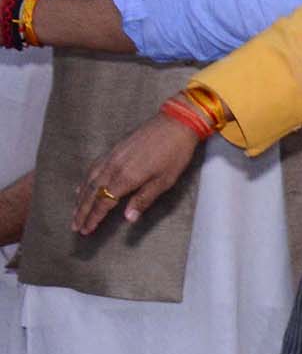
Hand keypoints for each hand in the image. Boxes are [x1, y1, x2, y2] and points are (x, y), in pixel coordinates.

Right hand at [74, 113, 205, 234]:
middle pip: (91, 194)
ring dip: (80, 199)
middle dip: (81, 211)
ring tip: (74, 212)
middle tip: (74, 226)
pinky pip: (93, 169)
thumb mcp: (164, 181)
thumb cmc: (174, 153)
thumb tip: (128, 218)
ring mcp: (111, 157)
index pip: (103, 203)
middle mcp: (113, 167)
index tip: (86, 230)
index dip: (93, 218)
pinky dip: (84, 181)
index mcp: (126, 178)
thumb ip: (144, 199)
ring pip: (89, 181)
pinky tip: (81, 187)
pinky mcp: (113, 150)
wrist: (175, 123)